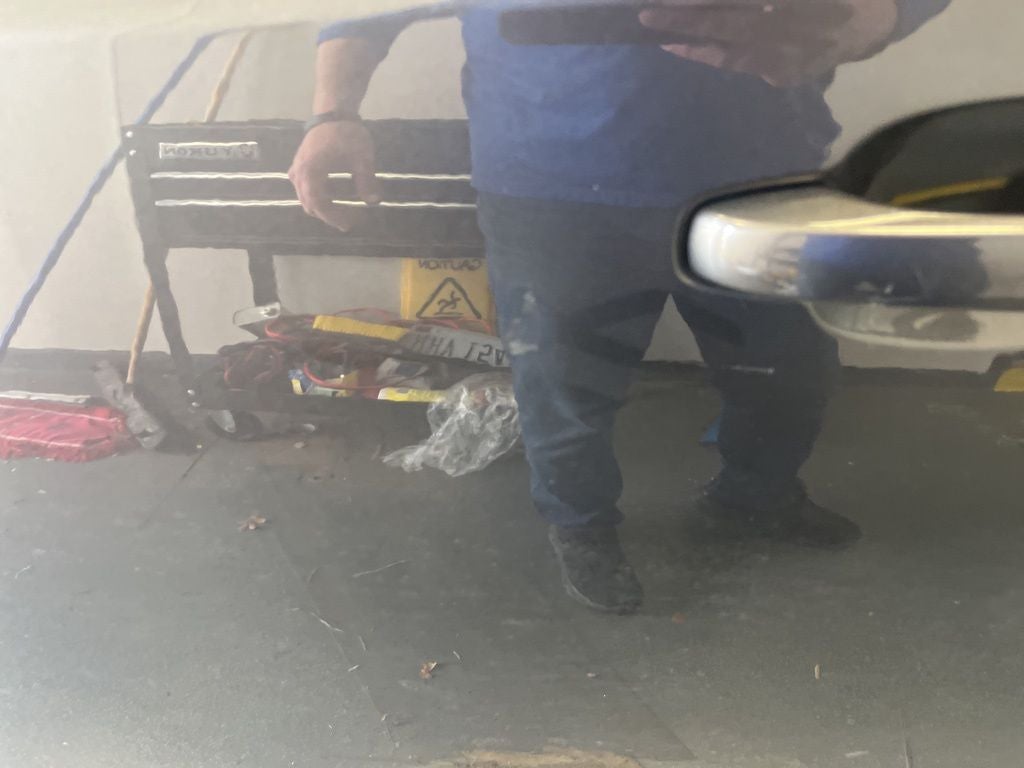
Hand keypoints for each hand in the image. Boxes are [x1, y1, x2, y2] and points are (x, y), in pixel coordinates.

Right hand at [288, 119, 380, 231]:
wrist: (333, 112)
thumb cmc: (347, 133)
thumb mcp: (362, 157)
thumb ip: (366, 180)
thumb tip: (374, 202)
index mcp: (311, 171)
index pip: (318, 204)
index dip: (333, 217)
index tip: (349, 224)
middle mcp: (298, 173)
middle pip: (310, 204)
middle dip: (330, 215)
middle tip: (350, 221)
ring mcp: (296, 169)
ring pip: (305, 198)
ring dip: (323, 208)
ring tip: (344, 212)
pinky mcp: (298, 166)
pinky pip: (303, 189)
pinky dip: (317, 198)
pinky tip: (333, 198)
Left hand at [638, 0, 898, 86]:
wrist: (870, 20)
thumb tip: (712, 2)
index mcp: (790, 4)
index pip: (732, 6)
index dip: (698, 6)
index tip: (665, 5)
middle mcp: (787, 31)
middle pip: (726, 27)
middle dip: (685, 22)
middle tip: (648, 17)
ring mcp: (785, 58)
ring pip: (730, 53)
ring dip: (695, 45)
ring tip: (664, 37)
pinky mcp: (784, 76)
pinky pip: (744, 64)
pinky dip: (720, 55)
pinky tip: (697, 47)